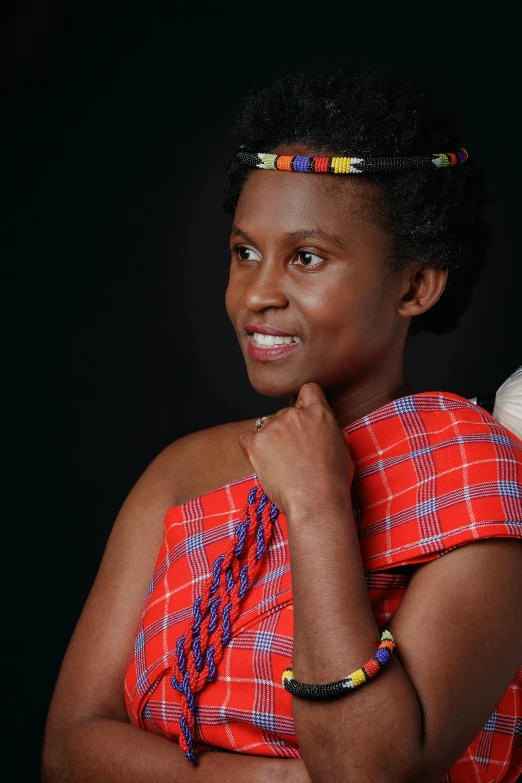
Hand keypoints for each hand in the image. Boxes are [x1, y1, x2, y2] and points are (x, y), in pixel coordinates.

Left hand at [238, 383, 354, 515]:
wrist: (316, 501)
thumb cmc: (333, 483)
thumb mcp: (342, 450)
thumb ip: (330, 434)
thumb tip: (325, 432)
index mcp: (319, 414)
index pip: (309, 390)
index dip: (304, 402)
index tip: (303, 417)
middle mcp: (295, 414)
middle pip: (285, 413)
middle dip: (286, 430)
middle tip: (292, 455)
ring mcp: (274, 427)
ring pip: (266, 426)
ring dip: (270, 440)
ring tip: (280, 465)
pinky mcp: (257, 442)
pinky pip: (246, 438)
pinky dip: (251, 448)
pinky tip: (262, 462)